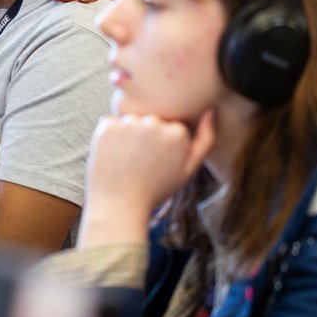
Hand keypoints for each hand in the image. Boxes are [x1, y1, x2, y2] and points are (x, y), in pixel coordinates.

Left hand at [81, 110, 215, 244]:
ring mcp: (130, 123)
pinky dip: (110, 137)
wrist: (120, 205)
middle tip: (142, 163)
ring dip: (127, 135)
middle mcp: (155, 123)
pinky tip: (113, 156)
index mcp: (178, 133)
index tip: (159, 162)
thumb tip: (209, 111)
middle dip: (146, 137)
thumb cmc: (156, 189)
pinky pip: (110, 123)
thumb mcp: (188, 170)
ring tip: (128, 161)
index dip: (163, 145)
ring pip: (130, 121)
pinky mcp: (108, 126)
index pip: (169, 126)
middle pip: (150, 121)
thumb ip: (205, 140)